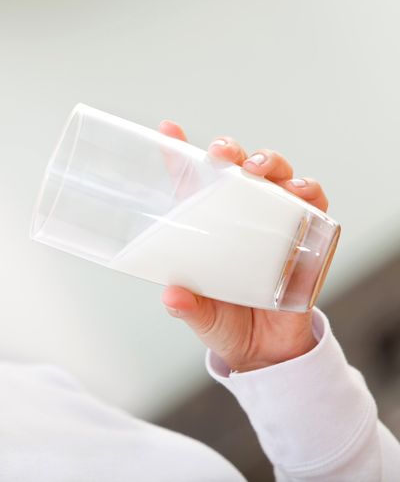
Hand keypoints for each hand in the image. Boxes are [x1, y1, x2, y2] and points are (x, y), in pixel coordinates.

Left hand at [157, 120, 328, 371]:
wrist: (267, 352)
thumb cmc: (226, 322)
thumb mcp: (201, 314)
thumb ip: (187, 306)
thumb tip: (172, 297)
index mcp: (207, 227)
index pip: (191, 183)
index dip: (179, 154)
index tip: (167, 129)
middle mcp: (240, 217)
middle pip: (236, 168)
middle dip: (231, 150)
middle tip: (222, 153)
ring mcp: (274, 223)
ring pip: (275, 175)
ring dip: (269, 162)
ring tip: (258, 169)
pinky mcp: (306, 237)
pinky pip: (312, 203)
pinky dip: (309, 191)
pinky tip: (301, 192)